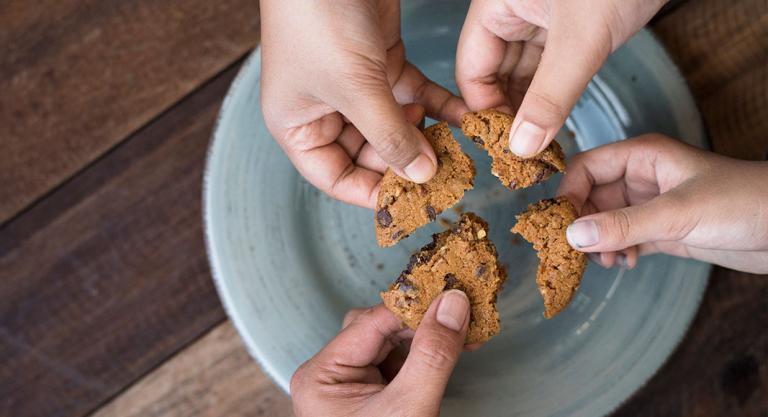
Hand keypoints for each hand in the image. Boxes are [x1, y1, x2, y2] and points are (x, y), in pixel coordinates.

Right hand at [260, 0, 467, 207]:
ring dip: (425, 136)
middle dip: (405, 162)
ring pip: (395, 126)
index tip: (411, 201)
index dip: (371, 192)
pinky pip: (412, 96)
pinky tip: (464, 117)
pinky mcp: (382, 63)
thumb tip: (422, 176)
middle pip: (370, 154)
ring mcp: (356, 87)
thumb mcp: (354, 88)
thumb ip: (389, 136)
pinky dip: (436, 106)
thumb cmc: (318, 21)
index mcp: (298, 126)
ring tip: (459, 148)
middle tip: (445, 173)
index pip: (336, 177)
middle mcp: (326, 110)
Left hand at [291, 290, 470, 416]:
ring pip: (389, 344)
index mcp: (321, 375)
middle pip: (378, 329)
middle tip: (462, 316)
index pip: (371, 323)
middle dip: (421, 324)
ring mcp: (347, 386)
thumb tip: (453, 303)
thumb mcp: (410, 408)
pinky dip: (422, 358)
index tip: (454, 293)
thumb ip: (432, 354)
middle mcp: (328, 375)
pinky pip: (395, 364)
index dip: (414, 306)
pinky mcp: (367, 397)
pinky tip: (447, 354)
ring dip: (425, 340)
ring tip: (461, 338)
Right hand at [456, 0, 666, 157]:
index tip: (504, 146)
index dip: (485, 110)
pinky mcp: (570, 29)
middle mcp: (513, 13)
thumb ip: (551, 95)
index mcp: (497, 6)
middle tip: (522, 154)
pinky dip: (552, 97)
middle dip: (508, 114)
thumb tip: (523, 144)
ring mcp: (541, 21)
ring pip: (523, 75)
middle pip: (494, 75)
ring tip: (538, 147)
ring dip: (530, 111)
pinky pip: (550, 70)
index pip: (472, 70)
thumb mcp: (582, 38)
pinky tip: (554, 124)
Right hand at [557, 135, 767, 273]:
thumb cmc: (744, 203)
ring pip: (605, 221)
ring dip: (600, 243)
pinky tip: (627, 263)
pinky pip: (625, 239)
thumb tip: (573, 236)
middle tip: (579, 253)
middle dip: (582, 225)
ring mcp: (652, 205)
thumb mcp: (679, 213)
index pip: (586, 168)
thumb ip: (624, 225)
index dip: (568, 193)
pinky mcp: (663, 230)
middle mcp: (642, 178)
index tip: (560, 225)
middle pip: (591, 197)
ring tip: (609, 262)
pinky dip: (619, 252)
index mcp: (643, 156)